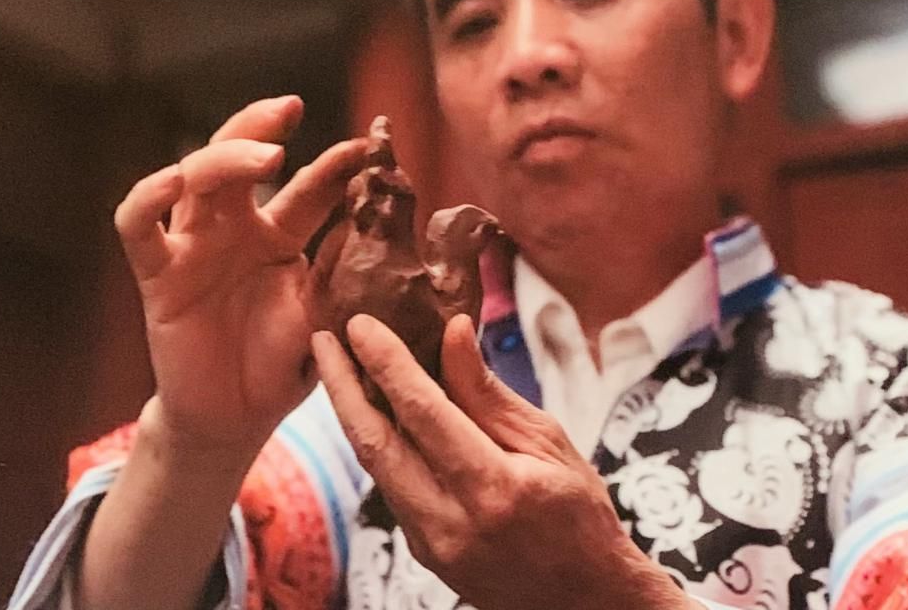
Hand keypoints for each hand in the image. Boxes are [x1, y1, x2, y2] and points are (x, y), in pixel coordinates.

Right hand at [114, 96, 365, 455]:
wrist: (238, 420)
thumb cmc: (283, 365)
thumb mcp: (324, 313)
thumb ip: (342, 269)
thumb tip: (375, 217)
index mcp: (279, 237)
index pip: (307, 187)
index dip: (335, 164)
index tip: (368, 146)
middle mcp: (234, 231)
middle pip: (239, 159)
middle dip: (262, 128)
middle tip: (291, 108)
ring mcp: (193, 248)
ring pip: (194, 180)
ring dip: (225, 157)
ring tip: (267, 155)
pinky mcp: (158, 275)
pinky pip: (139, 226)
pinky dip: (148, 197)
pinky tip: (174, 179)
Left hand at [312, 314, 695, 609]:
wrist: (584, 601)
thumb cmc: (580, 516)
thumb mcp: (549, 443)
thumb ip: (488, 393)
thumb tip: (452, 332)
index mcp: (492, 488)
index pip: (423, 410)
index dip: (386, 361)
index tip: (359, 324)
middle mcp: (450, 522)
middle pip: (374, 442)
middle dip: (341, 385)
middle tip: (323, 340)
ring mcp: (430, 545)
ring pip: (375, 466)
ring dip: (352, 414)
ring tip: (340, 368)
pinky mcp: (422, 553)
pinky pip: (391, 488)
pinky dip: (379, 445)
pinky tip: (376, 414)